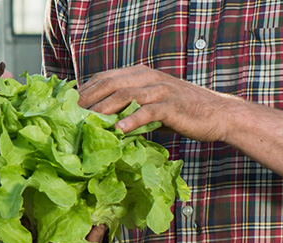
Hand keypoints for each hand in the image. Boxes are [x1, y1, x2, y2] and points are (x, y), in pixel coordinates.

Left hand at [78, 65, 252, 142]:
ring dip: (103, 109)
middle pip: (109, 83)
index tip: (65, 104)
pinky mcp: (171, 105)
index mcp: (139, 74)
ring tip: (85, 122)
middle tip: (68, 114)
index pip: (104, 78)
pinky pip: (147, 111)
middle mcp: (147, 77)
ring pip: (124, 95)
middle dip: (87, 98)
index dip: (84, 89)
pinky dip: (131, 120)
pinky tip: (118, 130)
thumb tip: (98, 121)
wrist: (217, 114)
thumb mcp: (150, 104)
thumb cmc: (179, 113)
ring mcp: (160, 90)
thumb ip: (128, 107)